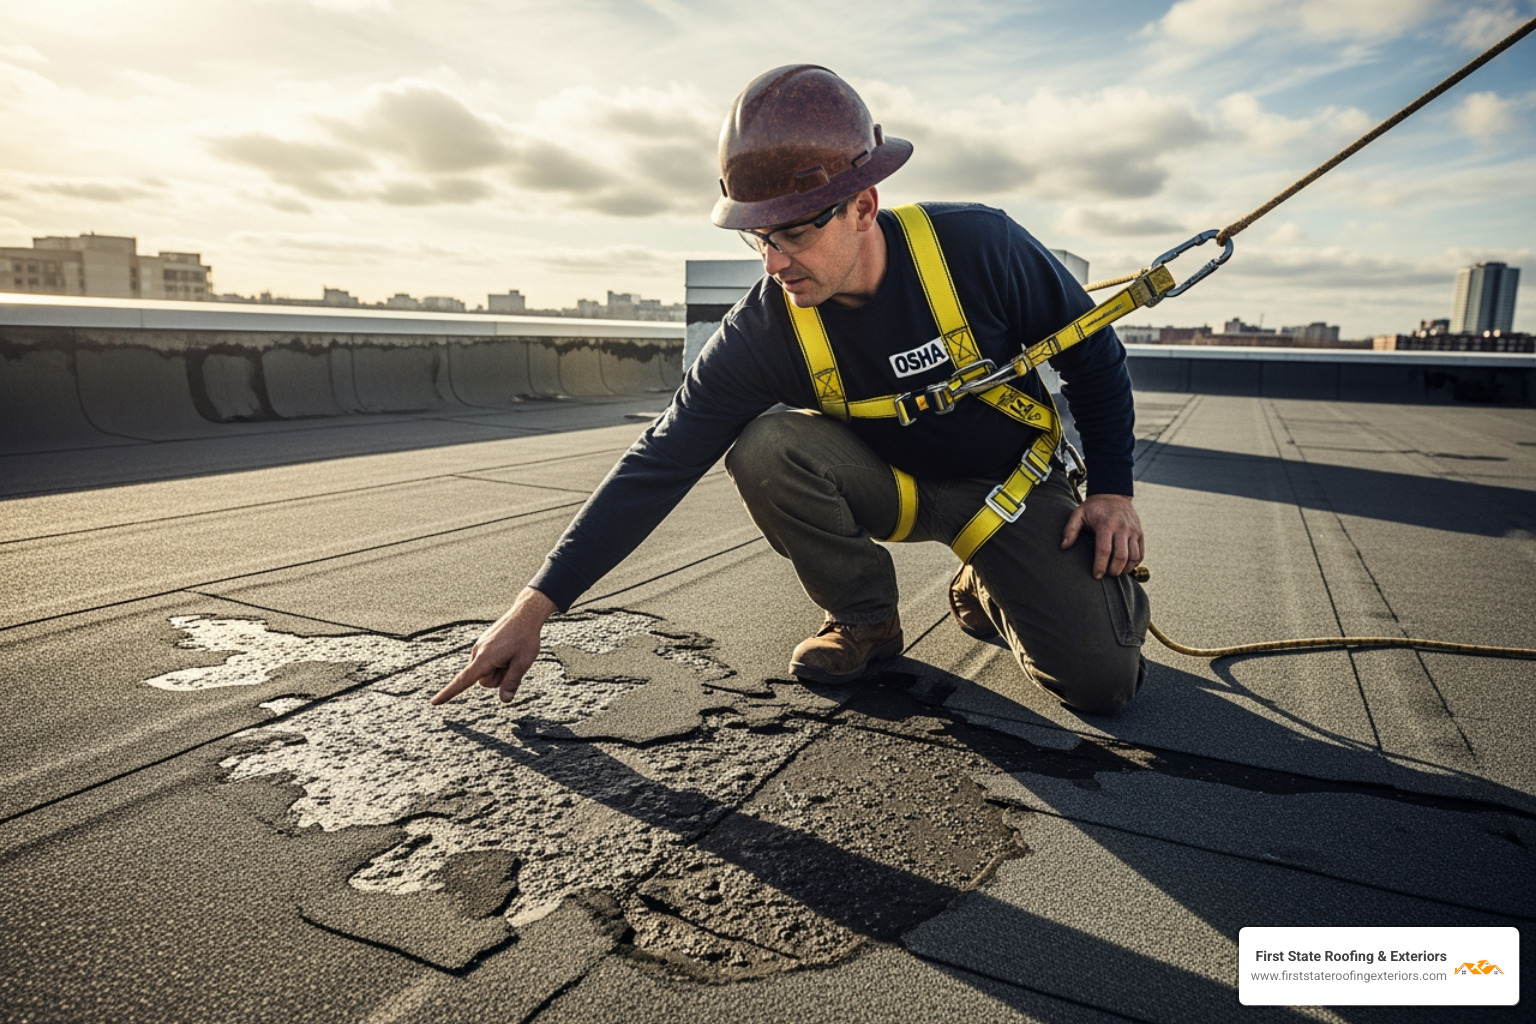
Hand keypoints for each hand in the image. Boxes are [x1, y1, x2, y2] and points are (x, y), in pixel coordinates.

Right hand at [431, 587, 556, 705]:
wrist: (525, 614)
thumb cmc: (525, 638)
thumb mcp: (523, 662)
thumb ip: (511, 682)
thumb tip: (504, 700)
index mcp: (484, 658)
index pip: (463, 681)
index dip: (449, 693)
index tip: (434, 702)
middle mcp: (477, 652)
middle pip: (484, 682)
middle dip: (498, 679)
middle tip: (514, 662)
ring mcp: (480, 648)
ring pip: (487, 672)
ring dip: (500, 670)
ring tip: (513, 654)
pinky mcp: (484, 645)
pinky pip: (489, 662)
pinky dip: (499, 662)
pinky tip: (510, 650)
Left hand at [1060, 493, 1143, 578]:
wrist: (1113, 495)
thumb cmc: (1094, 507)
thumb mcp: (1078, 513)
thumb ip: (1070, 529)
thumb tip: (1064, 546)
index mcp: (1106, 524)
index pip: (1104, 550)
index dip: (1100, 565)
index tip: (1096, 575)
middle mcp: (1122, 528)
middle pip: (1121, 556)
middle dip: (1113, 570)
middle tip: (1106, 575)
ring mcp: (1133, 530)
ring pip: (1134, 556)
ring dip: (1125, 569)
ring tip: (1116, 572)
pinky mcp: (1140, 533)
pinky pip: (1141, 553)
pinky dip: (1135, 563)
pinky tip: (1126, 566)